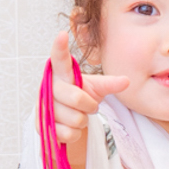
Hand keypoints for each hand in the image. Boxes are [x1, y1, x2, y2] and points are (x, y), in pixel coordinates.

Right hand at [45, 28, 128, 168]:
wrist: (67, 121)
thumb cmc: (81, 98)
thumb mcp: (96, 88)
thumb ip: (109, 83)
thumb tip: (126, 81)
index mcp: (62, 74)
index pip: (60, 60)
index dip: (60, 48)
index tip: (62, 34)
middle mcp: (49, 87)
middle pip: (75, 97)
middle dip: (89, 105)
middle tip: (89, 106)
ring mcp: (43, 106)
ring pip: (73, 118)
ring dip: (81, 121)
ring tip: (76, 116)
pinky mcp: (41, 125)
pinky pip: (67, 133)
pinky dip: (74, 133)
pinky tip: (70, 127)